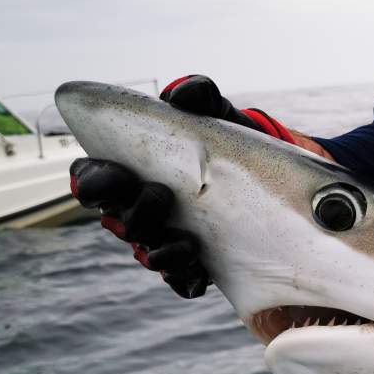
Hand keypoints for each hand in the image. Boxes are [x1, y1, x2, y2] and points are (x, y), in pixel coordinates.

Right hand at [69, 74, 331, 297]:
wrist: (281, 178)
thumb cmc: (233, 142)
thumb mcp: (220, 116)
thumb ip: (200, 97)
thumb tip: (184, 93)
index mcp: (136, 171)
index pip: (94, 179)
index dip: (93, 179)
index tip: (116, 173)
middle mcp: (146, 210)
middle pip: (119, 221)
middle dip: (131, 214)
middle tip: (157, 197)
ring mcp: (170, 239)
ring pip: (150, 254)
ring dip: (161, 251)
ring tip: (185, 243)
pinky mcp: (199, 266)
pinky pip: (183, 280)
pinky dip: (186, 278)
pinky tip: (200, 273)